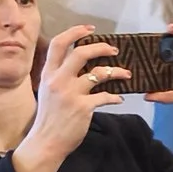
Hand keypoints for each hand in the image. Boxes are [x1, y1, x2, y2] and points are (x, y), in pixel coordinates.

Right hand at [20, 26, 124, 162]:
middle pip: (81, 53)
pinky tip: (119, 99)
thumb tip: (79, 66)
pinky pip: (106, 96)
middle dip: (101, 47)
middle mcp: (58, 80)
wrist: (46, 142)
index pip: (58, 44)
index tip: (90, 29)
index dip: (74, 32)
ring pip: (99, 73)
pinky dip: (115, 97)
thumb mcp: (47, 91)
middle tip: (114, 50)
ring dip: (117, 71)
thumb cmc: (49, 118)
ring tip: (126, 74)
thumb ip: (59, 77)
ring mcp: (70, 94)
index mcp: (48, 74)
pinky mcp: (83, 107)